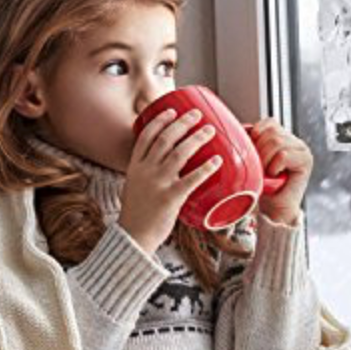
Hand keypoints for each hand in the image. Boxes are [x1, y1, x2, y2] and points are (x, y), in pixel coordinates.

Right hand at [117, 108, 222, 254]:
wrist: (132, 238)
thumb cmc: (136, 214)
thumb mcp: (134, 187)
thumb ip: (146, 174)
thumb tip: (163, 165)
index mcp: (134, 167)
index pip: (145, 137)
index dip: (159, 121)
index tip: (171, 111)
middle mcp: (145, 171)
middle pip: (165, 139)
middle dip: (182, 123)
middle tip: (196, 115)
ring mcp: (157, 183)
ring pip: (179, 153)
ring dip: (197, 139)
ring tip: (210, 131)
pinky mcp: (170, 197)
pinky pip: (192, 178)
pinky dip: (206, 168)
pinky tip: (217, 160)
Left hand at [249, 117, 312, 225]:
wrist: (274, 209)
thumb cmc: (262, 186)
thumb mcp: (253, 159)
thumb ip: (252, 142)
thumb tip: (241, 128)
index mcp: (283, 137)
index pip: (269, 122)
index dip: (256, 135)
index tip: (253, 154)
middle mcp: (295, 141)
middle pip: (272, 131)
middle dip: (259, 150)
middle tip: (259, 167)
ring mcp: (302, 149)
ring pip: (277, 142)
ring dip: (265, 160)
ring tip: (267, 172)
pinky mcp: (306, 160)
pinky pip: (283, 155)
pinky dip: (274, 167)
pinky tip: (275, 175)